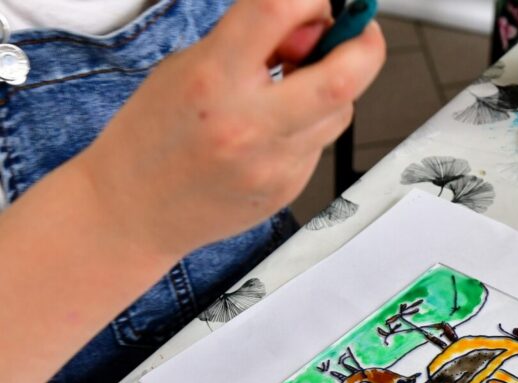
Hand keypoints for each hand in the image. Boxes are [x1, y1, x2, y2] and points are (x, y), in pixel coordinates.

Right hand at [76, 0, 385, 260]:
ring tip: (294, 86)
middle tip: (358, 31)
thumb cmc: (154, 135)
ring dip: (335, 86)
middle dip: (365, 44)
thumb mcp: (187, 66)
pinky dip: (314, 123)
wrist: (135, 209)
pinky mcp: (288, 187)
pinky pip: (323, 142)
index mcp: (214, 79)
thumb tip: (312, 26)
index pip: (279, 10)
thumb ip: (253, 43)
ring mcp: (274, 162)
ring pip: (341, 110)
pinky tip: (278, 126)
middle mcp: (249, 123)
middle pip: (344, 76)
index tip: (319, 2)